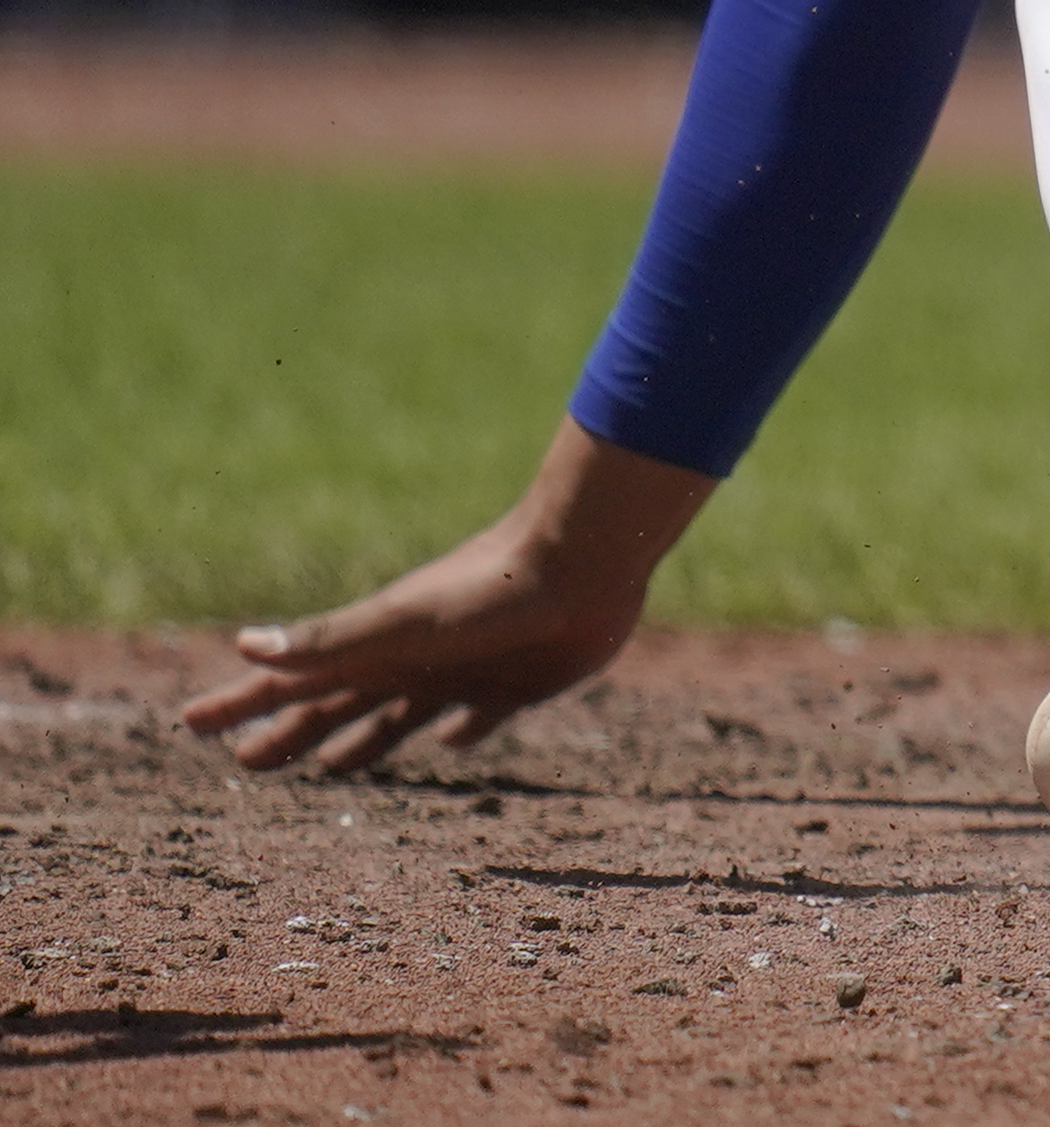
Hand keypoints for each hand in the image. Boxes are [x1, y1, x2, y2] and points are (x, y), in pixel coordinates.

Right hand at [180, 419, 712, 774]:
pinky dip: (462, 730)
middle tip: (246, 761)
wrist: (584, 561)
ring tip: (332, 764)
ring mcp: (463, 671)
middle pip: (336, 705)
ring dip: (363, 738)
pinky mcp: (516, 683)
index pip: (289, 683)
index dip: (241, 704)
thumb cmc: (489, 590)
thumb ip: (328, 641)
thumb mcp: (399, 622)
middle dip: (289, 732)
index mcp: (374, 648)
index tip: (190, 723)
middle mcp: (411, 660)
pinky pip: (478, 715)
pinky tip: (454, 739)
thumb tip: (243, 645)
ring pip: (398, 715)